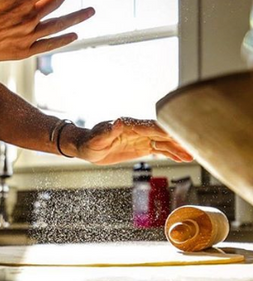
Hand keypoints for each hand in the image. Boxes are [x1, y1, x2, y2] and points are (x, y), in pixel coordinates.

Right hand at [0, 0, 94, 66]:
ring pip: (58, 25)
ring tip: (91, 11)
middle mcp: (28, 19)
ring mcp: (27, 37)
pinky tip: (74, 35)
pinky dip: (62, 41)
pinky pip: (48, 46)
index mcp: (20, 0)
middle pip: (55, 2)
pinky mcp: (23, 52)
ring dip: (76, 17)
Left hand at [70, 117, 193, 164]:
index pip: (151, 127)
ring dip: (177, 149)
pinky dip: (170, 153)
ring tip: (193, 156)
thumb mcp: (97, 139)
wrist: (86, 148)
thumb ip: (109, 131)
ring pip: (163, 142)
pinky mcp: (141, 147)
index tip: (179, 135)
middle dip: (177, 140)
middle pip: (162, 134)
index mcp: (129, 125)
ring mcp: (141, 138)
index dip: (165, 131)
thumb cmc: (89, 142)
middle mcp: (138, 130)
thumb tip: (118, 121)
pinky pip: (159, 149)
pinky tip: (182, 158)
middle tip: (193, 146)